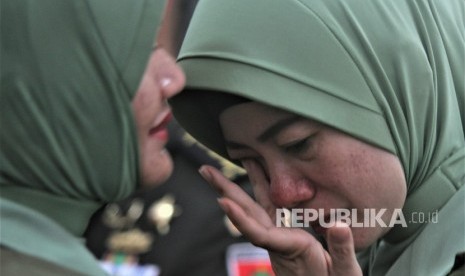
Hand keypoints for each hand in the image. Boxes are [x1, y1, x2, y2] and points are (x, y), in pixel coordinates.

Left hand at [199, 163, 361, 275]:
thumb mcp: (345, 273)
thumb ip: (342, 250)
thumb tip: (339, 225)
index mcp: (290, 251)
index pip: (260, 235)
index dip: (241, 219)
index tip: (223, 202)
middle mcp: (277, 243)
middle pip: (247, 215)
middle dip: (226, 191)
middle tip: (205, 170)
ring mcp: (277, 238)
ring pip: (254, 208)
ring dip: (238, 186)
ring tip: (222, 168)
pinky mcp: (282, 234)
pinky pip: (268, 208)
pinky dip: (261, 189)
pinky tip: (256, 176)